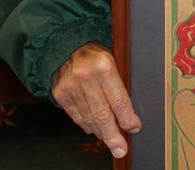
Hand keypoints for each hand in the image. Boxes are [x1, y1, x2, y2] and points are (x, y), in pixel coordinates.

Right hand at [51, 42, 141, 157]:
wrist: (65, 44)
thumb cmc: (95, 54)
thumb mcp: (112, 60)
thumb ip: (119, 85)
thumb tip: (128, 115)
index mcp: (104, 67)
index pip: (119, 101)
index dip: (128, 118)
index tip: (134, 128)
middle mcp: (86, 78)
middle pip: (102, 115)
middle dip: (114, 136)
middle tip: (121, 150)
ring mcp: (70, 87)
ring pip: (89, 119)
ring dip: (101, 132)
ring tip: (110, 140)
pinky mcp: (60, 94)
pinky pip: (76, 116)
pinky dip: (86, 124)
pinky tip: (94, 129)